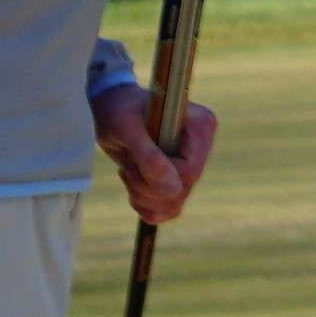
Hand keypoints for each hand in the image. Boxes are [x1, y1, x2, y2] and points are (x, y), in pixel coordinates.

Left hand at [92, 83, 217, 226]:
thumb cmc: (119, 109)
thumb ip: (148, 157)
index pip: (190, 172)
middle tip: (126, 169)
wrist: (113, 106)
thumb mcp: (126, 128)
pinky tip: (133, 187)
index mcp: (200, 127)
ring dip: (143, 197)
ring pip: (175, 204)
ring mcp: (193, 165)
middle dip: (147, 187)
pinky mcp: (180, 179)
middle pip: (183, 190)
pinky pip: (169, 210)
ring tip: (128, 173)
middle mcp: (202, 148)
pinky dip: (146, 206)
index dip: (159, 178)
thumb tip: (171, 188)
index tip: (132, 164)